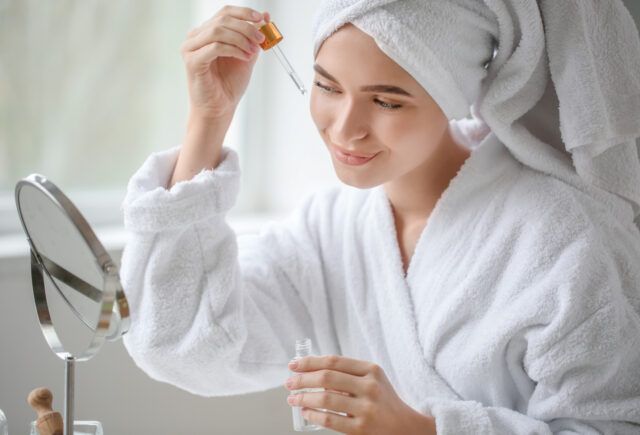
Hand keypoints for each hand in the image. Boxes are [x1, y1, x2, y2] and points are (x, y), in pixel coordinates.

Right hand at [180, 5, 269, 118]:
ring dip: (241, 39)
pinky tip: (244, 58)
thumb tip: (265, 17)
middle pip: (222, 20)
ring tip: (252, 52)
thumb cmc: (228, 85)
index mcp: (206, 33)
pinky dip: (234, 50)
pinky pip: (215, 47)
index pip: (225, 13)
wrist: (219, 109)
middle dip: (246, 28)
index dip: (244, 13)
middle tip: (260, 39)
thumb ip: (253, 38)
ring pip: (218, 31)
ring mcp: (190, 48)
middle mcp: (195, 37)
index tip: (262, 18)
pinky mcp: (192, 62)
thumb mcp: (246, 56)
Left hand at [284, 355, 436, 434]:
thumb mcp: (372, 380)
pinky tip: (305, 412)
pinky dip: (313, 415)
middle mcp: (370, 386)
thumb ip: (348, 374)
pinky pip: (330, 420)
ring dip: (303, 398)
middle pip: (327, 378)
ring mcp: (366, 408)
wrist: (406, 428)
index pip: (334, 361)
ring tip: (293, 399)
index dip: (310, 362)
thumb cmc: (383, 400)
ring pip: (325, 399)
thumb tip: (311, 372)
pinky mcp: (361, 429)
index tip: (294, 365)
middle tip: (289, 383)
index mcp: (371, 370)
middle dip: (302, 379)